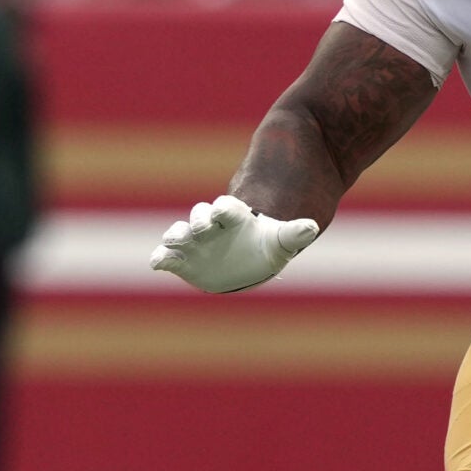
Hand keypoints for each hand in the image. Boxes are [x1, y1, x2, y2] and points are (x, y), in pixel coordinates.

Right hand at [150, 195, 319, 292]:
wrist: (247, 264)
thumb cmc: (265, 246)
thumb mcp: (281, 241)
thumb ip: (294, 233)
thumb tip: (312, 227)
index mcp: (234, 217)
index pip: (227, 207)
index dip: (223, 208)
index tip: (220, 213)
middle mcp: (211, 226)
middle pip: (200, 215)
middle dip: (199, 220)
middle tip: (202, 229)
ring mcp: (195, 242)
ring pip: (180, 232)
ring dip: (176, 235)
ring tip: (175, 240)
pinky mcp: (183, 260)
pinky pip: (167, 257)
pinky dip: (160, 258)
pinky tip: (157, 262)